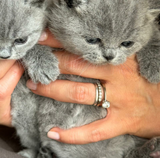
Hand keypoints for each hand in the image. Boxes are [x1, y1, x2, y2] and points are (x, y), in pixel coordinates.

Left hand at [27, 29, 159, 143]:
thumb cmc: (138, 78)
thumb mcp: (125, 60)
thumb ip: (104, 52)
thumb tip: (77, 43)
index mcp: (116, 57)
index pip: (82, 46)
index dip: (58, 41)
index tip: (39, 38)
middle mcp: (117, 76)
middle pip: (76, 67)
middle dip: (51, 65)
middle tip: (32, 65)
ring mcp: (118, 100)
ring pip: (78, 94)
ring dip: (53, 90)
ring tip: (34, 87)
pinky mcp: (120, 122)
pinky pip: (92, 131)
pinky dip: (71, 133)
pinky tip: (53, 132)